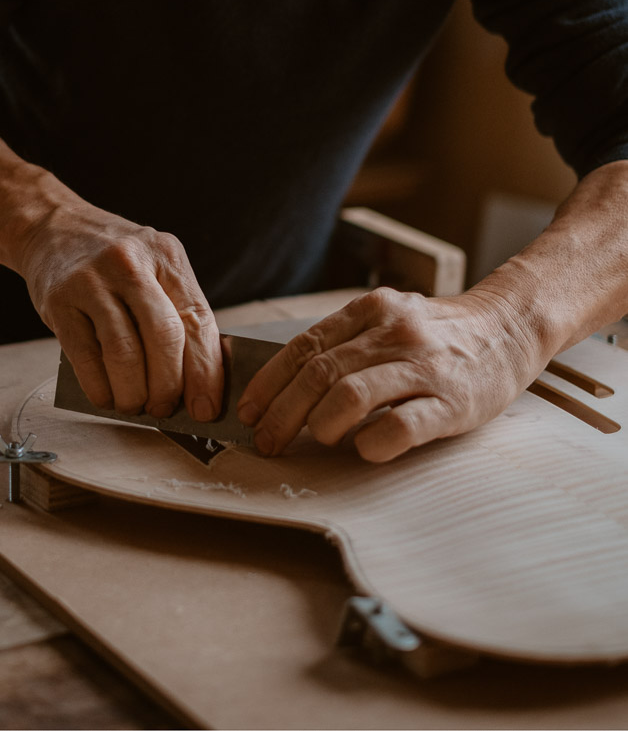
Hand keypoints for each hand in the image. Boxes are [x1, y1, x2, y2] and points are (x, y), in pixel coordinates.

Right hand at [16, 203, 222, 417]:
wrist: (52, 227)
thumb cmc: (110, 260)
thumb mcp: (152, 267)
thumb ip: (175, 311)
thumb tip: (197, 382)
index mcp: (165, 255)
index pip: (197, 320)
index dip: (205, 372)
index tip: (205, 408)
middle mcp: (130, 262)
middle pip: (163, 336)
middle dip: (168, 386)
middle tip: (163, 408)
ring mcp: (91, 280)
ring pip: (123, 351)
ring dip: (133, 392)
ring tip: (133, 404)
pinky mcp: (59, 300)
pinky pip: (84, 356)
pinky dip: (100, 387)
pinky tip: (106, 396)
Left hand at [238, 287, 539, 461]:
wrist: (510, 329)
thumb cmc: (436, 335)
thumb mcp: (388, 321)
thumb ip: (344, 343)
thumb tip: (283, 385)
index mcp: (371, 311)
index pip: (304, 347)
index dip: (269, 382)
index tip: (249, 410)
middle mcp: (394, 333)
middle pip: (319, 374)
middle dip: (282, 412)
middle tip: (266, 440)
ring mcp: (425, 367)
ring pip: (352, 395)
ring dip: (320, 424)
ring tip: (315, 440)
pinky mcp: (454, 402)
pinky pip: (402, 425)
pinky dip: (372, 441)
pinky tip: (363, 449)